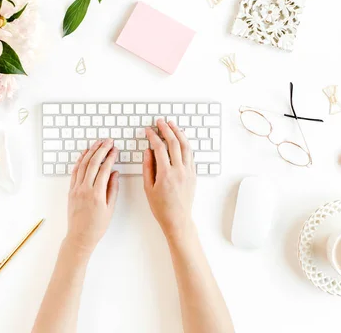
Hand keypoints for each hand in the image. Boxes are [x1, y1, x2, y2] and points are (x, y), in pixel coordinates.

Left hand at [66, 139, 119, 253]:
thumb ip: (112, 188)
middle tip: (108, 141)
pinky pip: (75, 172)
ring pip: (82, 165)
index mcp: (96, 194)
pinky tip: (85, 154)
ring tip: (97, 143)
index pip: (104, 169)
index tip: (115, 149)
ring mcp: (76, 189)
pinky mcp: (71, 191)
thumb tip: (115, 173)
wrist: (80, 236)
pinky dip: (80, 161)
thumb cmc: (97, 226)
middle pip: (92, 163)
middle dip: (101, 150)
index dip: (110, 157)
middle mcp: (84, 189)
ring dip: (90, 152)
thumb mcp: (110, 208)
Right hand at [143, 119, 196, 240]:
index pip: (159, 148)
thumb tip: (148, 151)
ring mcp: (188, 172)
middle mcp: (179, 170)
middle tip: (160, 122)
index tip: (148, 130)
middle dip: (166, 129)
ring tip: (172, 125)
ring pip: (185, 146)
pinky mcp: (193, 174)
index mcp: (166, 174)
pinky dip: (185, 144)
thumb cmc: (161, 207)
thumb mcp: (148, 188)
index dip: (153, 136)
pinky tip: (181, 139)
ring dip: (179, 133)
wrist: (177, 219)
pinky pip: (190, 154)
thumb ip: (147, 167)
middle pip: (174, 143)